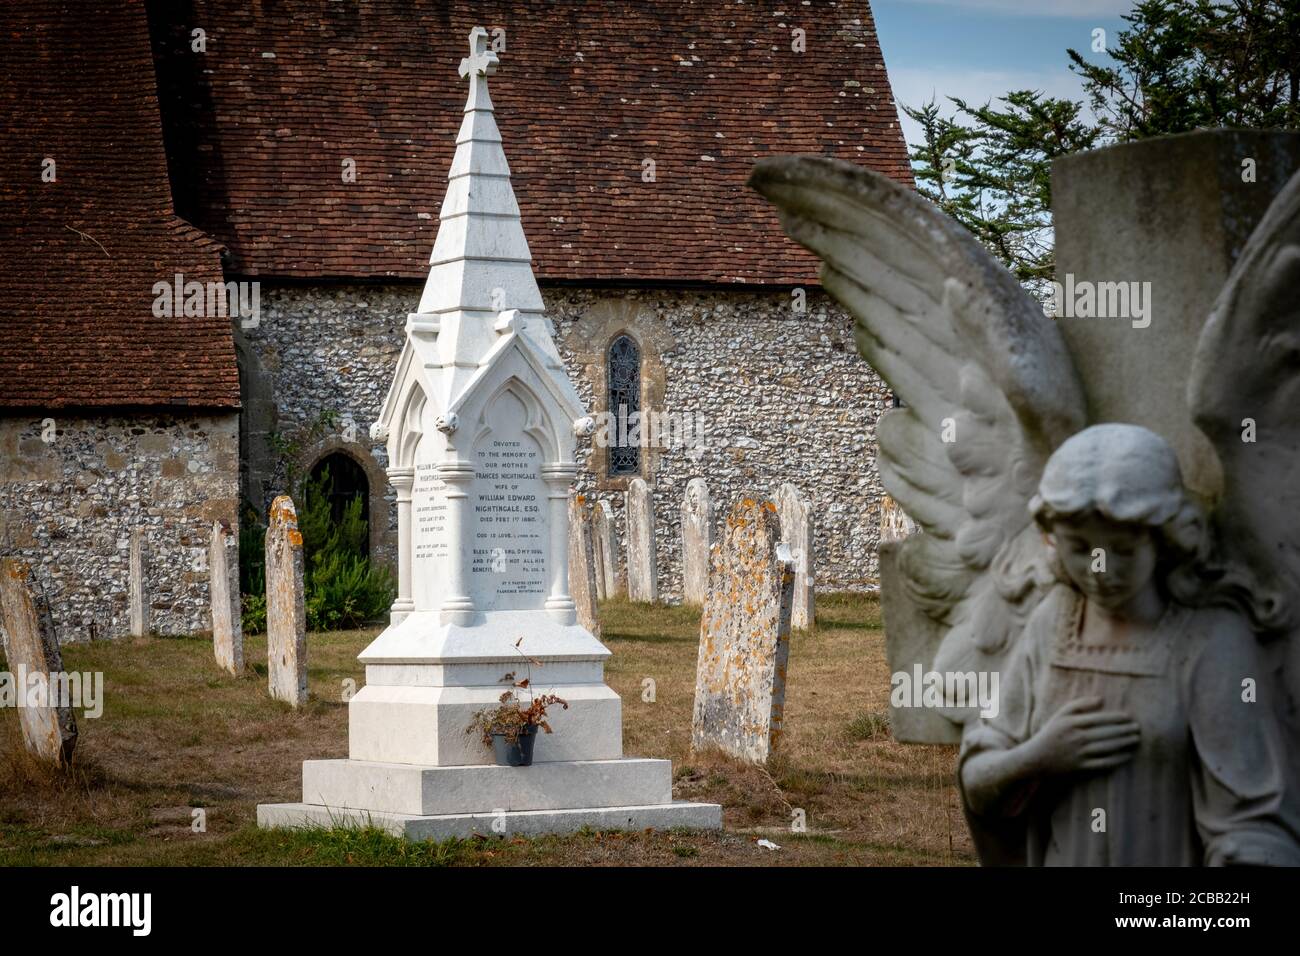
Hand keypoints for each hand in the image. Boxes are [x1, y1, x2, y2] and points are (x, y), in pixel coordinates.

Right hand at [1025, 696, 1140, 775]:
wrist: (1035, 758)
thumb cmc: (1050, 733)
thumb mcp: (1060, 715)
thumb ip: (1080, 704)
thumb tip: (1101, 699)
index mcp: (1071, 723)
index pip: (1099, 719)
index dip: (1116, 718)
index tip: (1129, 717)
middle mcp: (1076, 737)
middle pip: (1106, 733)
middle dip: (1124, 730)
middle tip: (1138, 728)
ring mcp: (1079, 753)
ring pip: (1107, 748)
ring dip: (1124, 743)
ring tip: (1136, 739)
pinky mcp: (1081, 767)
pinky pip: (1104, 763)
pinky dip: (1117, 759)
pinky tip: (1127, 755)